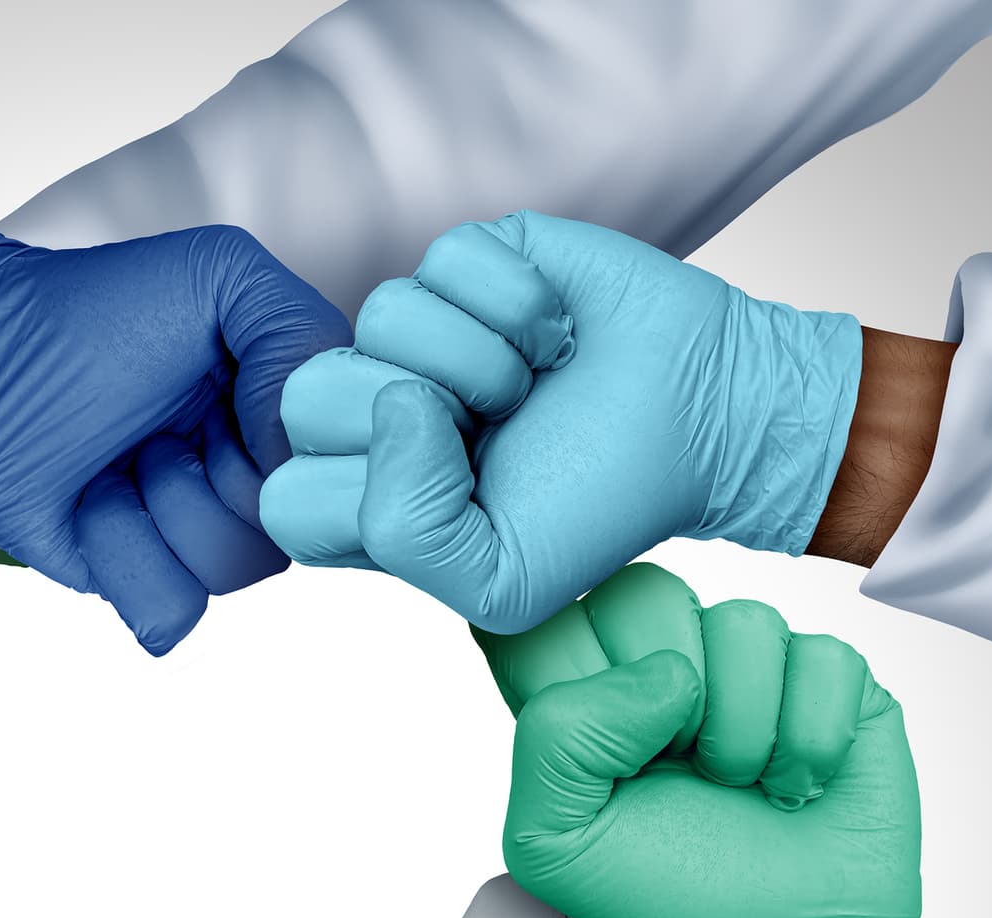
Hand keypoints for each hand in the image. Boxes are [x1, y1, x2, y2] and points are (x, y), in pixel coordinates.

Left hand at [0, 185, 345, 653]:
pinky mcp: (135, 576)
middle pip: (295, 524)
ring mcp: (189, 530)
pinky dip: (122, 554)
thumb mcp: (222, 275)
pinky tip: (90, 505)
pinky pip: (172, 610)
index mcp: (281, 408)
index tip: (226, 395)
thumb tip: (308, 456)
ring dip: (162, 507)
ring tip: (118, 460)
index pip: (346, 461)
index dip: (288, 440)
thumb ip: (305, 337)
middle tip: (155, 424)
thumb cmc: (83, 314)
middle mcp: (247, 475)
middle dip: (216, 471)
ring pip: (233, 569)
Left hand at [260, 213, 861, 632]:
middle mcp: (374, 412)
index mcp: (366, 500)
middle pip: (305, 397)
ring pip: (378, 316)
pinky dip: (518, 302)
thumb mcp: (504, 584)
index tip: (461, 495)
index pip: (289, 499)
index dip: (371, 499)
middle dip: (420, 416)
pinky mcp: (466, 262)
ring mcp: (415, 332)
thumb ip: (406, 535)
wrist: (703, 420)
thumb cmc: (602, 506)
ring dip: (481, 357)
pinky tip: (556, 334)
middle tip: (495, 430)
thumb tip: (395, 404)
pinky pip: (445, 259)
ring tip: (533, 383)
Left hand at [491, 564, 937, 917]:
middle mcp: (659, 663)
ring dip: (741, 733)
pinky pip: (822, 658)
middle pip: (640, 591)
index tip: (596, 738)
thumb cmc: (667, 899)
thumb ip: (555, 737)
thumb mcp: (554, 840)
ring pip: (743, 622)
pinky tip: (796, 787)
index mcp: (577, 695)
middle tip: (677, 767)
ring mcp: (748, 665)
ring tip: (740, 789)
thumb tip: (665, 673)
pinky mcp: (831, 677)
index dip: (564, 658)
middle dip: (661, 696)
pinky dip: (808, 743)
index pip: (536, 610)